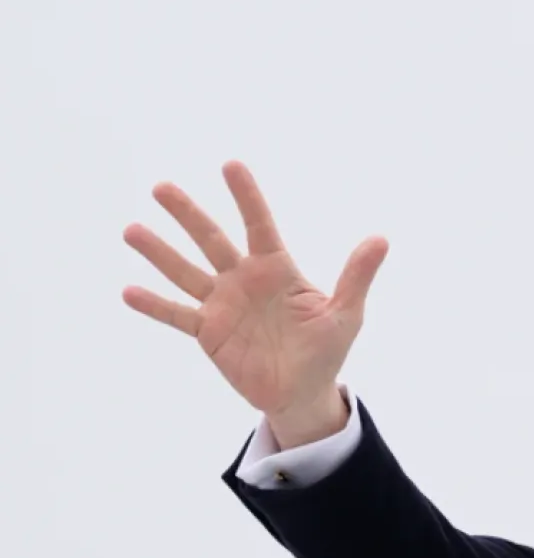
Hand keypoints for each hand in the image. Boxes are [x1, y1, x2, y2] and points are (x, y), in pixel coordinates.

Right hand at [122, 160, 387, 446]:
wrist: (303, 392)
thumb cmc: (326, 350)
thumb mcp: (345, 314)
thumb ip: (356, 276)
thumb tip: (381, 239)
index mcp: (278, 270)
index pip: (259, 226)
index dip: (246, 197)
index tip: (231, 166)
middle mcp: (244, 280)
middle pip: (213, 241)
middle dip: (188, 215)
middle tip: (161, 188)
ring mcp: (223, 305)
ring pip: (187, 272)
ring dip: (160, 253)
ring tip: (132, 230)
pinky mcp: (209, 333)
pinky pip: (178, 315)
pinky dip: (154, 305)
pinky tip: (129, 291)